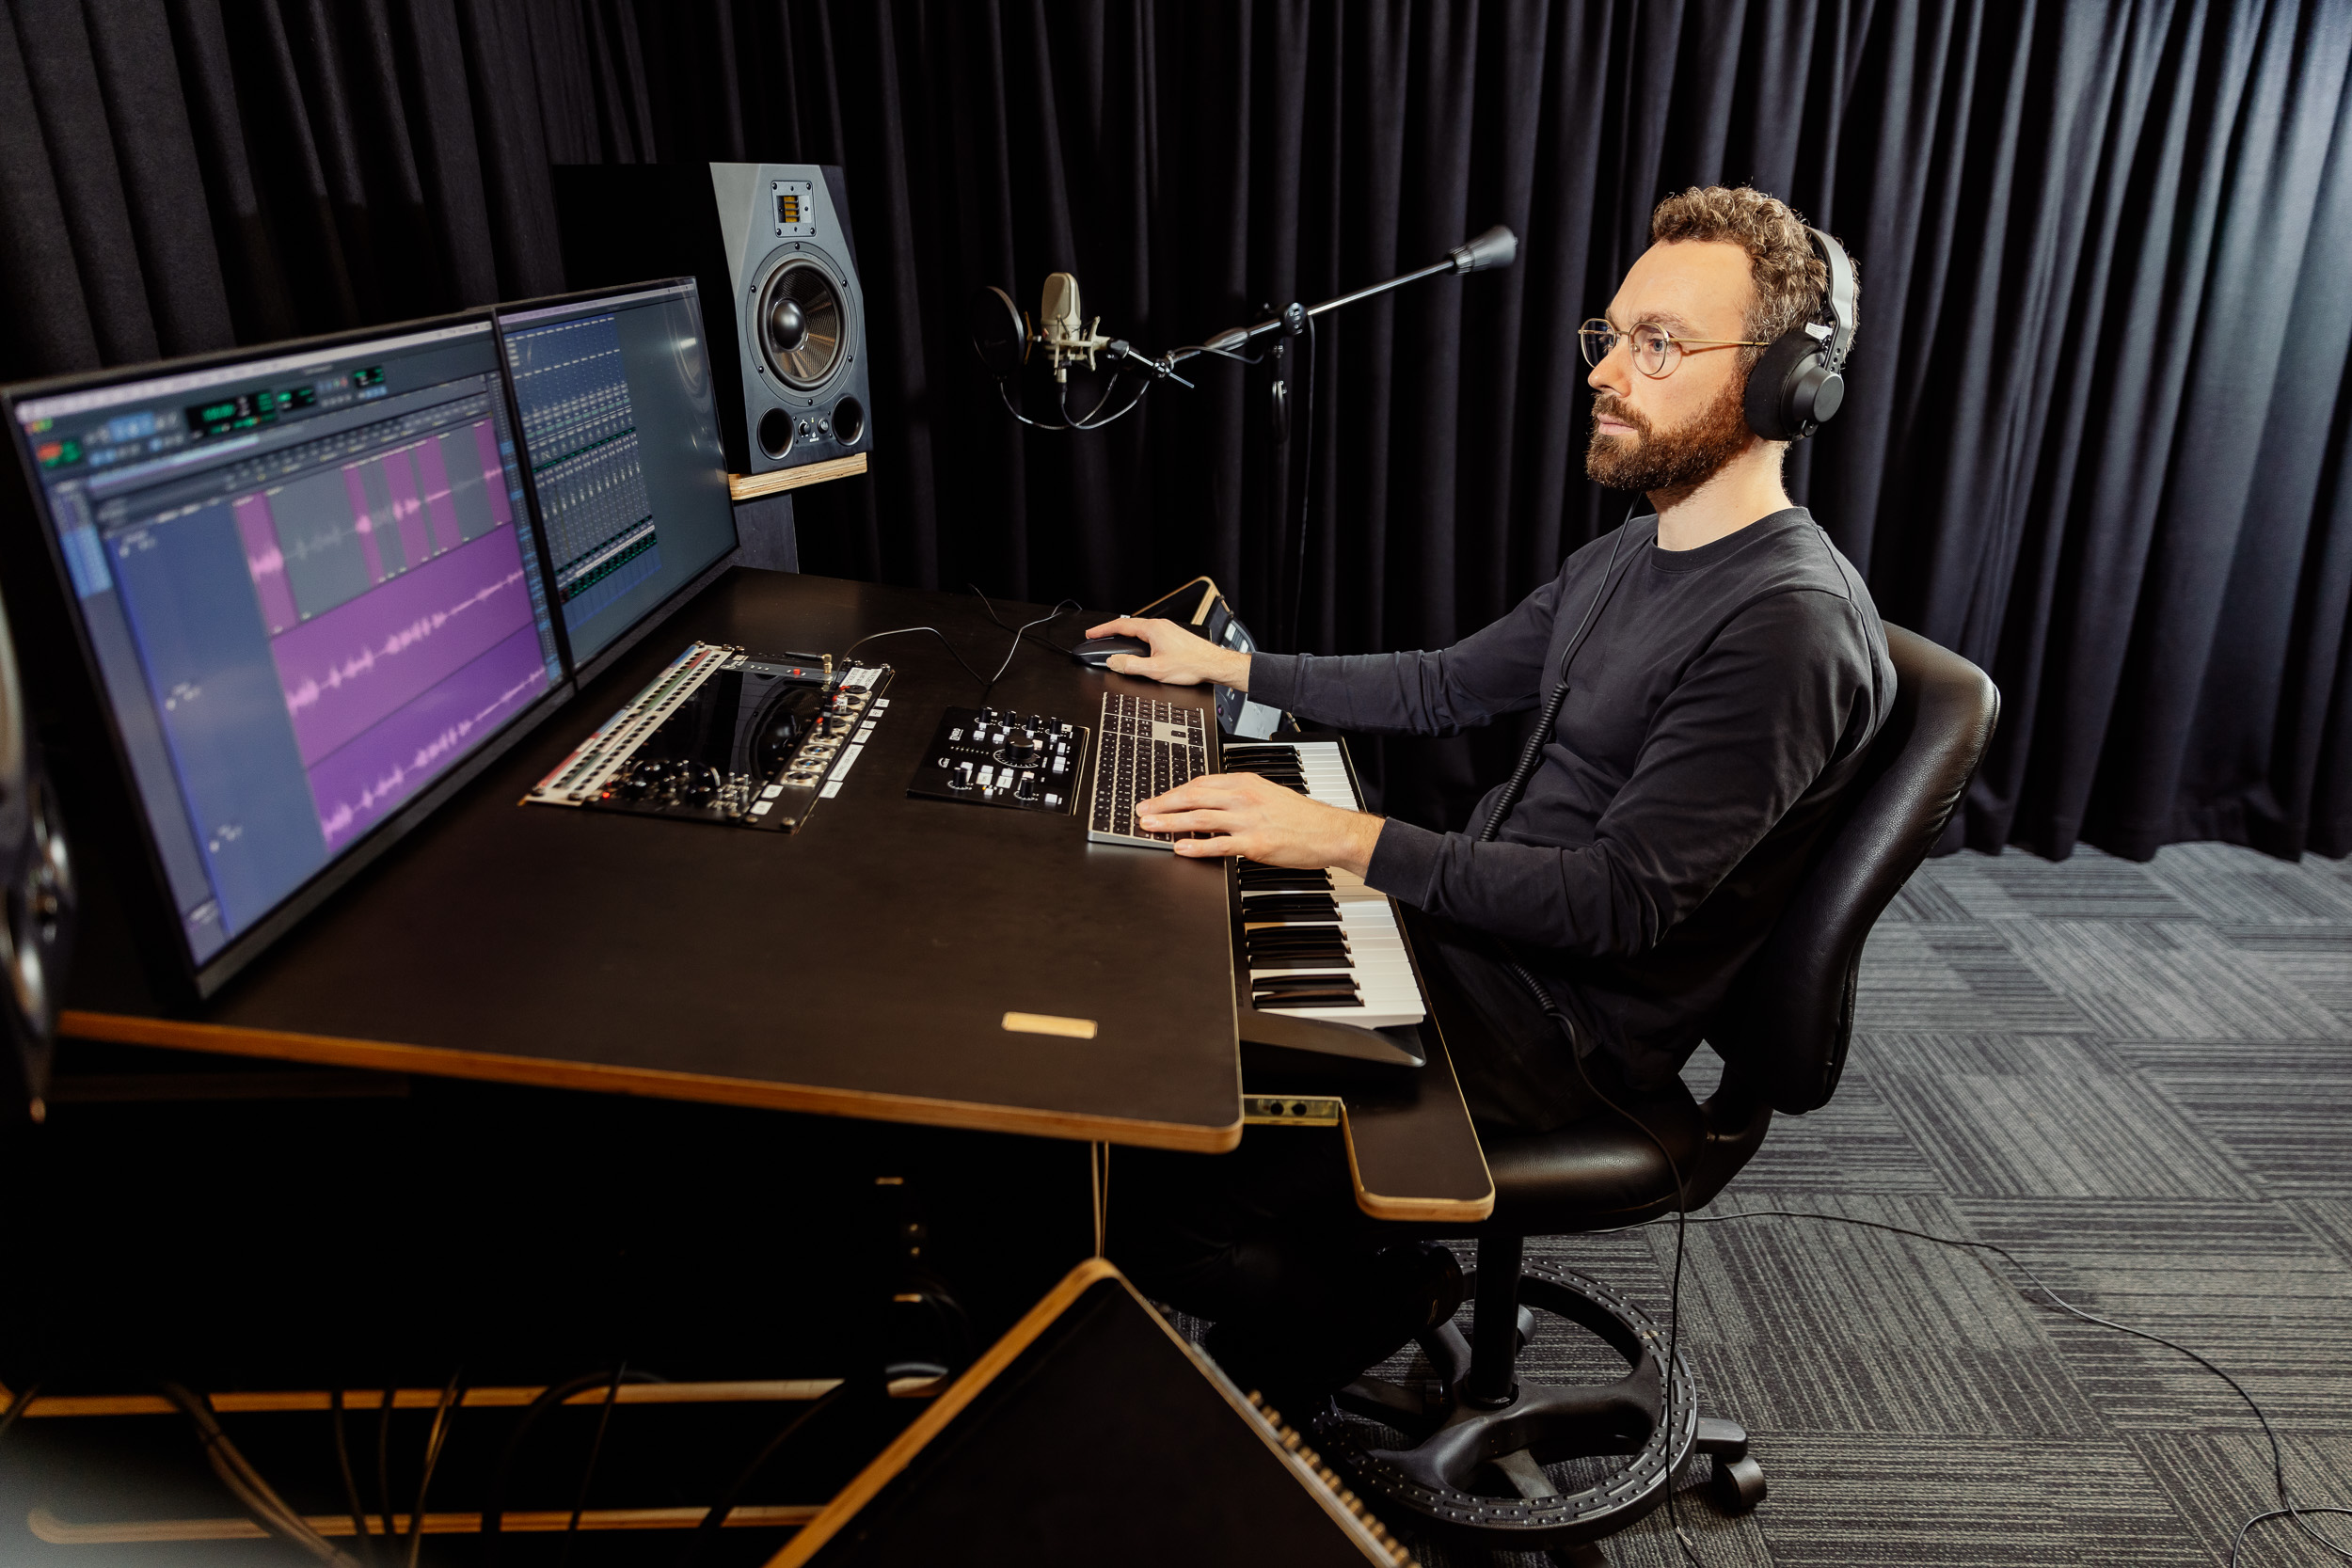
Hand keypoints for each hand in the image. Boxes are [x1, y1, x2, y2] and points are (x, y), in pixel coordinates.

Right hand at [1084, 616, 1251, 688]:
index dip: (1103, 630)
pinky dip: (1137, 639)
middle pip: (1129, 625)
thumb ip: (1131, 666)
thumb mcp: (1156, 670)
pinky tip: (1137, 647)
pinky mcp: (1173, 636)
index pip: (1121, 626)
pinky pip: (1149, 634)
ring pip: (1139, 630)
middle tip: (1097, 636)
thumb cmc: (1191, 665)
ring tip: (1113, 642)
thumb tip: (1113, 662)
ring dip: (1125, 635)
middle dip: (1111, 631)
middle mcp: (1160, 626)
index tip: (1091, 633)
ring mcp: (1167, 630)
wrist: (1214, 665)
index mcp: (1153, 629)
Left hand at [1136, 771, 1384, 872]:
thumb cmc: (1302, 816)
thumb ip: (1239, 796)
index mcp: (1245, 783)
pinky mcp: (1255, 844)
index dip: (1174, 792)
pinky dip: (1197, 845)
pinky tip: (1181, 847)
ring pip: (1200, 818)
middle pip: (1194, 797)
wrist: (1330, 831)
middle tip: (1143, 811)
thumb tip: (1211, 802)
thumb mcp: (1267, 794)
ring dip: (1171, 822)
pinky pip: (1219, 845)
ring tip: (1150, 826)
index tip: (1157, 799)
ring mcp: (1248, 820)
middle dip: (1164, 804)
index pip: (1201, 783)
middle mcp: (1244, 798)